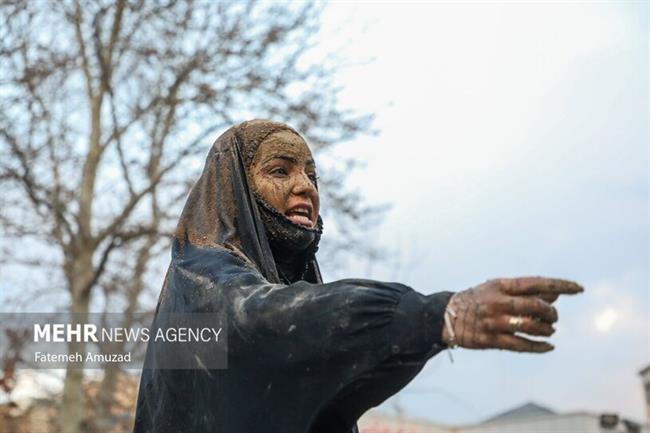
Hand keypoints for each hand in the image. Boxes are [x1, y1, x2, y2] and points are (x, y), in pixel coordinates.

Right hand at [441, 277, 583, 352]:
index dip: (560, 285)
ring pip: (530, 326)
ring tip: (549, 330)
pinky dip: (539, 347)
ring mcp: (494, 322)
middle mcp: (498, 302)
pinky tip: (549, 346)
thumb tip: (555, 295)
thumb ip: (526, 291)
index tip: (579, 289)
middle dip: (551, 312)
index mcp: (501, 285)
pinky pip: (521, 345)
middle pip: (536, 306)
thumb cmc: (479, 300)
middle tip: (553, 317)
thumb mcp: (499, 289)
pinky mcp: (491, 340)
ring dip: (546, 329)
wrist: (447, 316)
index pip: (536, 283)